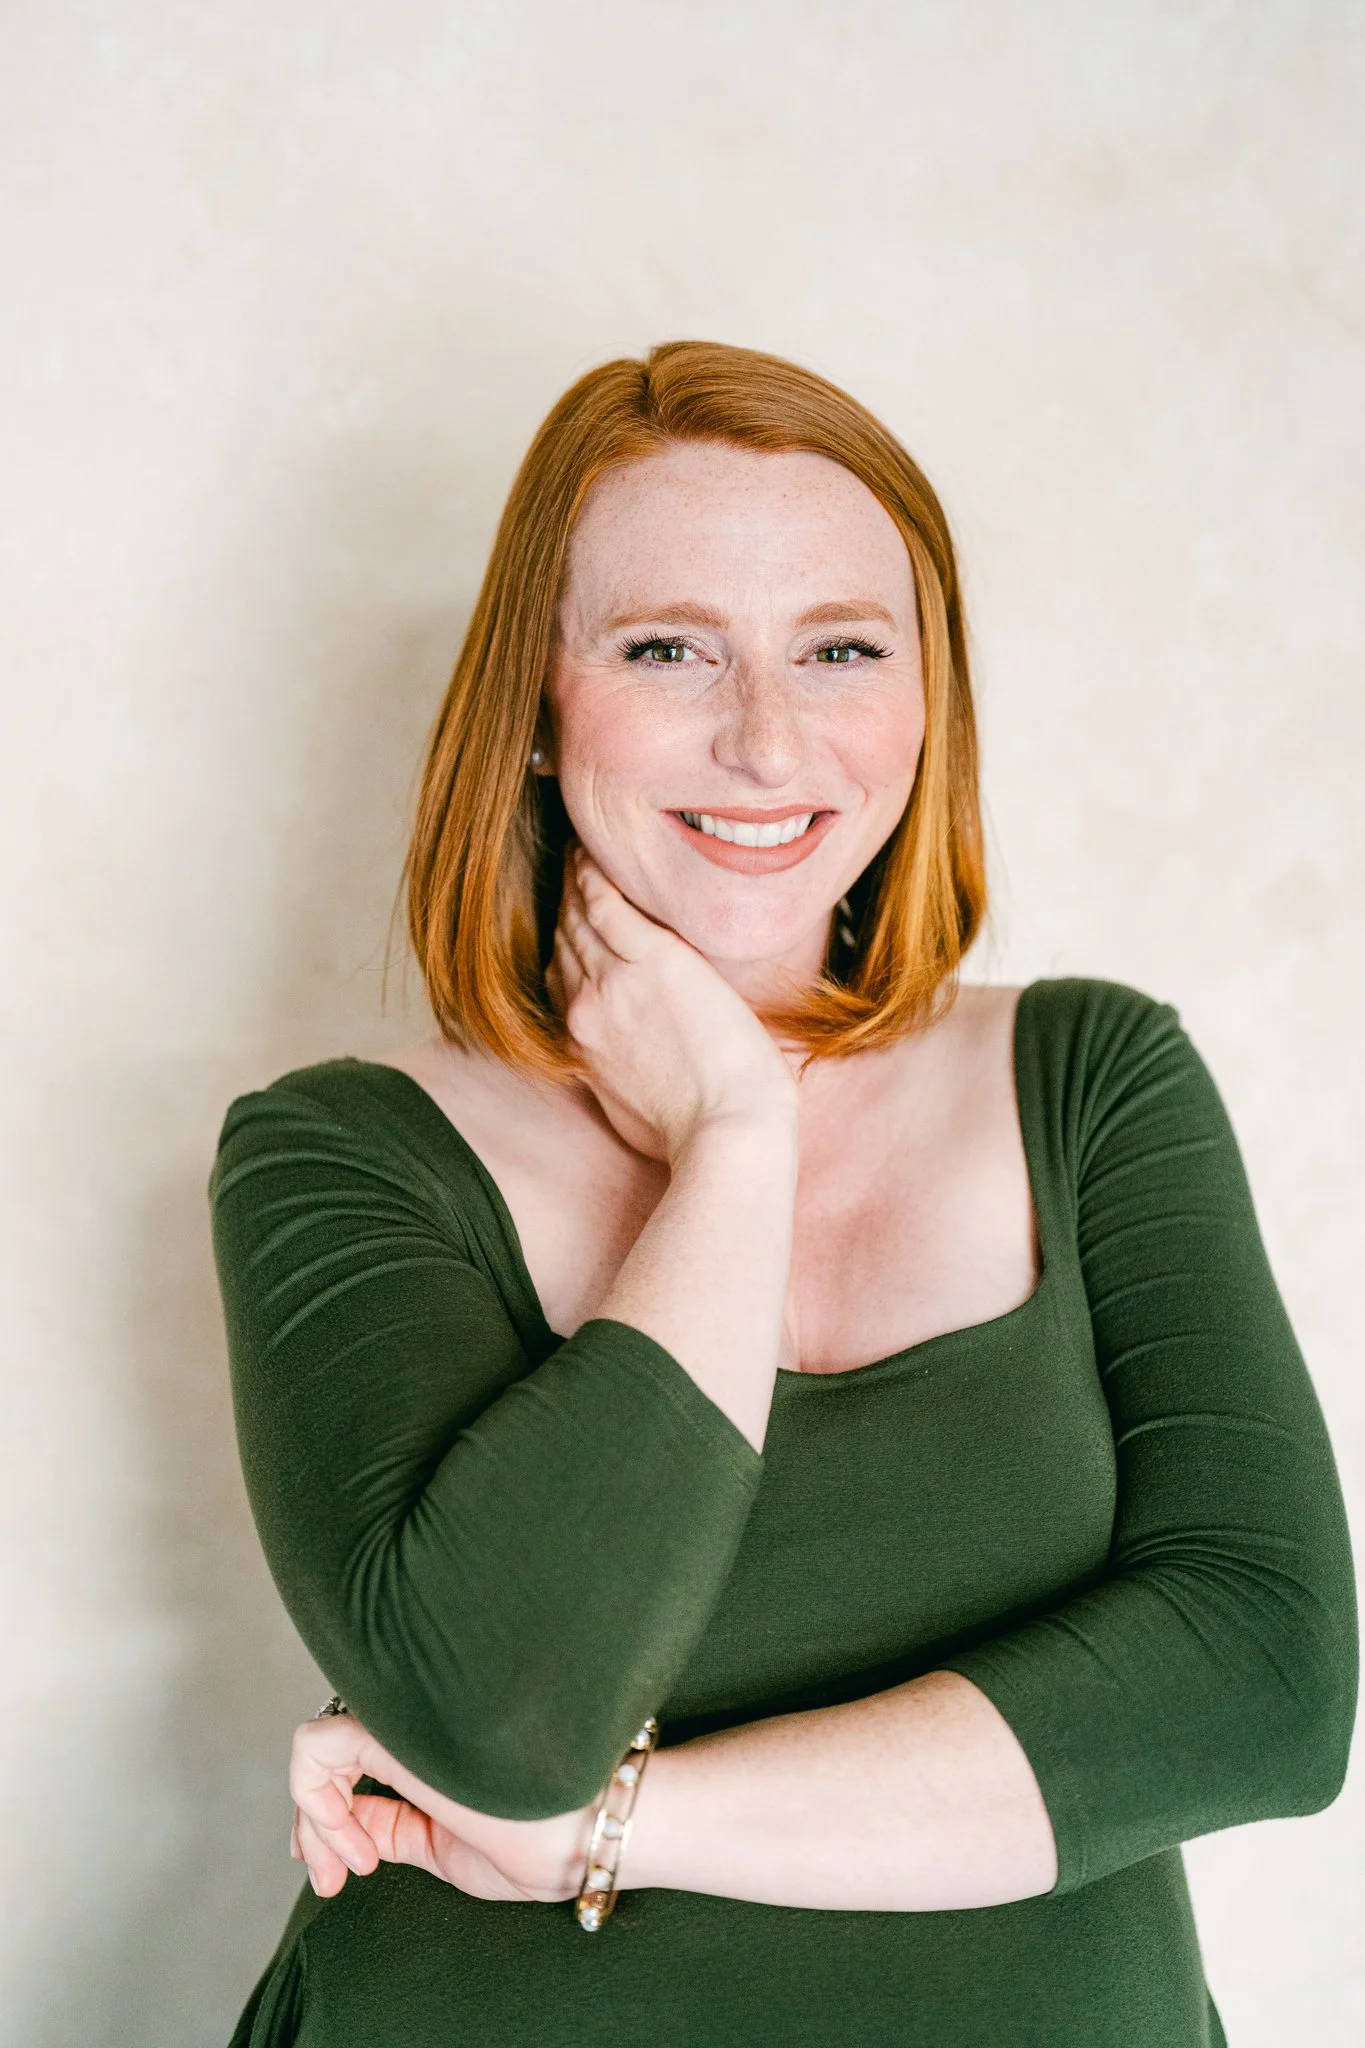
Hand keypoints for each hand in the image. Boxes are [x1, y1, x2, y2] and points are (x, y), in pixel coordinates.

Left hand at [288, 1712, 595, 1903]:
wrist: (591, 1831)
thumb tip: (342, 1829)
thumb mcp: (446, 1846)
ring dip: (314, 1821)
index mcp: (423, 1749)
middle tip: (331, 1880)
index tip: (341, 1875)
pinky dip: (314, 1803)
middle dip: (313, 1825)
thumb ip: (395, 1829)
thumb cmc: (541, 1844)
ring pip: (316, 1751)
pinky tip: (357, 1852)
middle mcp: (409, 1728)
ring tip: (346, 1870)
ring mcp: (403, 1725)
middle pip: (328, 1756)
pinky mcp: (396, 1731)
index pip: (348, 1763)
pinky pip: (317, 1748)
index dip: (325, 1819)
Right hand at [546, 845, 797, 1163]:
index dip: (564, 945)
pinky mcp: (655, 962)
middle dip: (567, 906)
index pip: (561, 979)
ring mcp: (614, 984)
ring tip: (579, 852)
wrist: (727, 1132)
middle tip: (573, 870)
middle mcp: (586, 1009)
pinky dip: (595, 877)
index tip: (570, 921)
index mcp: (584, 1044)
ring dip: (576, 881)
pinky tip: (591, 855)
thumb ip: (618, 1072)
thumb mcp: (633, 1109)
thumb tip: (628, 1064)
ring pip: (581, 919)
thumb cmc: (696, 1133)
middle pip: (566, 943)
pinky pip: (609, 906)